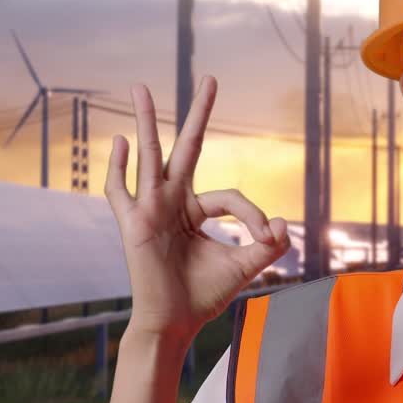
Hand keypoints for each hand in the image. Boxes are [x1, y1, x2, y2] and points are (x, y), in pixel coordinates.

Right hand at [105, 76, 290, 344]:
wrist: (176, 324)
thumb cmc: (204, 294)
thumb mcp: (244, 266)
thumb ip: (267, 246)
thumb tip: (284, 225)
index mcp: (196, 209)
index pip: (230, 197)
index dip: (253, 215)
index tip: (266, 237)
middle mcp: (173, 201)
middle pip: (187, 148)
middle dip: (199, 114)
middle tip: (211, 78)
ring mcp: (151, 209)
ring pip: (150, 156)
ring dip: (146, 121)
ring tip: (141, 87)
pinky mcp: (134, 224)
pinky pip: (119, 191)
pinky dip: (118, 167)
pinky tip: (120, 141)